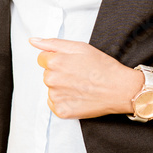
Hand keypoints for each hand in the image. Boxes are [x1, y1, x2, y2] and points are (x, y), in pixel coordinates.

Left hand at [28, 37, 142, 119]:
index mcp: (54, 62)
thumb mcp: (80, 47)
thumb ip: (53, 43)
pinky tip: (78, 96)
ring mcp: (56, 97)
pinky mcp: (61, 111)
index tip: (72, 63)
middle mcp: (52, 80)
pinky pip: (55, 103)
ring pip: (51, 89)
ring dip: (62, 87)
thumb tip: (33, 41)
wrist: (120, 89)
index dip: (58, 59)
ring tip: (81, 85)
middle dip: (59, 73)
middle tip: (79, 74)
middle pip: (47, 74)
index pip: (43, 59)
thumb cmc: (103, 66)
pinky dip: (64, 100)